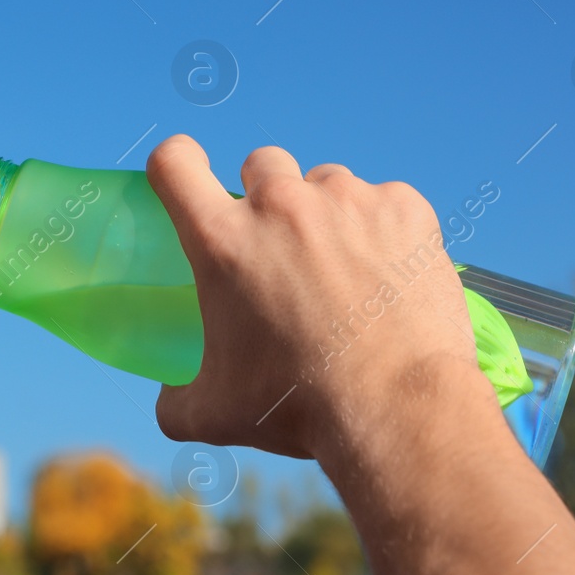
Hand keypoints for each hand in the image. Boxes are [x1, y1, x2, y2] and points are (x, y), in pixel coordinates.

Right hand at [145, 135, 490, 459]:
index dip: (178, 164)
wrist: (398, 409)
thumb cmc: (300, 409)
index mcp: (223, 241)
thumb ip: (177, 398)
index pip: (175, 162)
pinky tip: (388, 277)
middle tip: (283, 252)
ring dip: (326, 214)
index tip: (190, 184)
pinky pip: (384, 201)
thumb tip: (169, 399)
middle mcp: (280, 205)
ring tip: (344, 272)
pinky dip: (384, 230)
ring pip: (325, 183)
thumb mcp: (215, 412)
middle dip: (265, 199)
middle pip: (260, 165)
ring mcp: (347, 200)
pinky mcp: (405, 208)